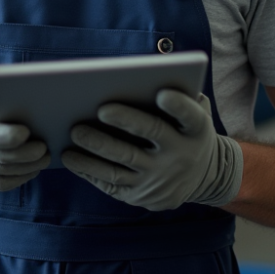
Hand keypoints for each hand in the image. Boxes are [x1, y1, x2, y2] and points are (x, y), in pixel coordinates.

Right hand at [0, 87, 49, 190]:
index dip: (7, 135)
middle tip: (45, 149)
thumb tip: (37, 102)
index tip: (26, 132)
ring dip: (28, 167)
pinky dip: (21, 178)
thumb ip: (7, 98)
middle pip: (0, 156)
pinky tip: (33, 169)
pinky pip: (2, 183)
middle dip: (25, 154)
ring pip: (3, 173)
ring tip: (45, 158)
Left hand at [61, 90, 241, 210]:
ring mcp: (158, 179)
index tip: (162, 94)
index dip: (179, 106)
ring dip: (95, 148)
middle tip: (100, 109)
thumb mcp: (195, 114)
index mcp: (196, 130)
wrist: (203, 176)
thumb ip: (179, 96)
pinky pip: (110, 182)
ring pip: (122, 163)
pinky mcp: (140, 195)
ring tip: (74, 132)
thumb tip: (143, 78)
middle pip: (150, 135)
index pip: (190, 116)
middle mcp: (180, 156)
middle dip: (125, 122)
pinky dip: (88, 170)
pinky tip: (70, 157)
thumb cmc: (185, 130)